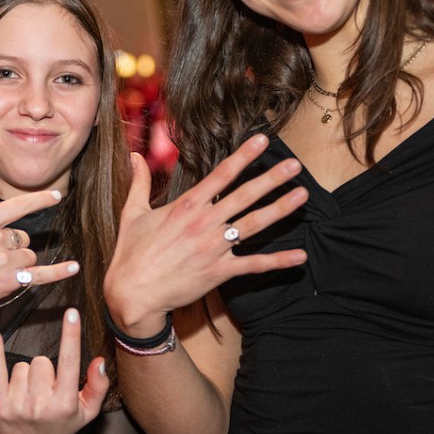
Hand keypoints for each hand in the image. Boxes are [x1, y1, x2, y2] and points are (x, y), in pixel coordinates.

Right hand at [0, 167, 78, 310]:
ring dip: (18, 262)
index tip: (56, 196)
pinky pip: (40, 274)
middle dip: (12, 245)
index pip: (18, 205)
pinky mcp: (10, 281)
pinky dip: (58, 272)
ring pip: (28, 255)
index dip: (39, 200)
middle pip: (23, 236)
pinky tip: (74, 267)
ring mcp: (3, 261)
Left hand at [0, 307, 107, 433]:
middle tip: (46, 386)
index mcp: (64, 403)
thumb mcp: (87, 411)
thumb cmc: (63, 425)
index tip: (72, 313)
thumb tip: (99, 361)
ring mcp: (18, 405)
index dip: (71, 335)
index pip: (69, 361)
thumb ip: (98, 386)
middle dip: (45, 368)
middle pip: (41, 361)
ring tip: (31, 393)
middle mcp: (41, 404)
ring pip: (22, 366)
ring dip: (26, 375)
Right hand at [104, 134, 308, 336]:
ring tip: (302, 195)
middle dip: (272, 179)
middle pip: (244, 195)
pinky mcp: (218, 272)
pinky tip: (299, 256)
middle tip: (294, 165)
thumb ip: (140, 182)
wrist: (131, 293)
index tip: (262, 141)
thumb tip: (134, 156)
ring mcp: (213, 248)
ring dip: (280, 209)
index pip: (221, 175)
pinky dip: (278, 261)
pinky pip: (253, 265)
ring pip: (254, 225)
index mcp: (186, 206)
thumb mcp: (133, 213)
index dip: (243, 156)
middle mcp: (204, 223)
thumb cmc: (131, 253)